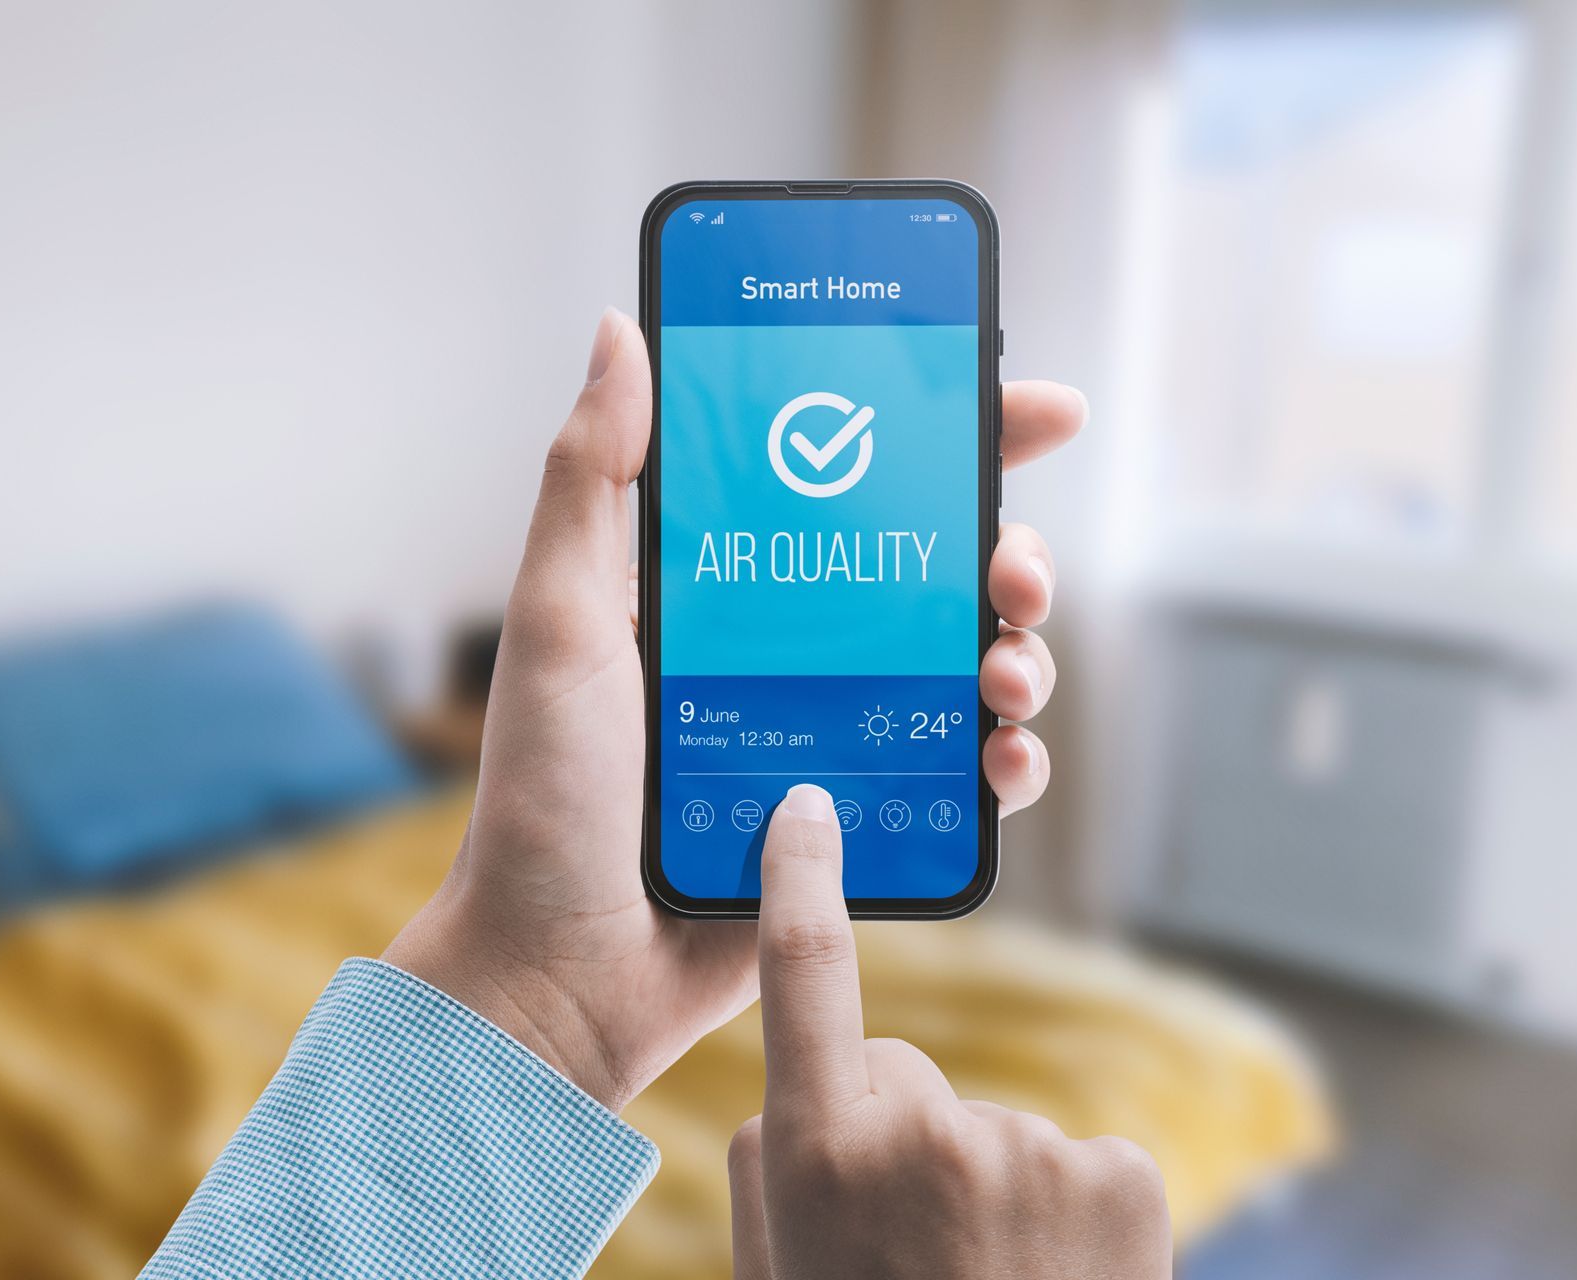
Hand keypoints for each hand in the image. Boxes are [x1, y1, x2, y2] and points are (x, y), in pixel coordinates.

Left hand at [382, 309, 1085, 1110]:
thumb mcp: (560, 618)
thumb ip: (590, 479)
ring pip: (973, 669)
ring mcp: (840, 733)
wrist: (560, 967)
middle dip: (1011, 554)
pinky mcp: (864, 821)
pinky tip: (1003, 762)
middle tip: (1014, 571)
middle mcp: (800, 648)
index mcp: (737, 583)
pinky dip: (1008, 764)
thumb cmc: (544, 793)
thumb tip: (621, 331)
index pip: (859, 482)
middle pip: (944, 572)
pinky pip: (965, 780)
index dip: (955, 437)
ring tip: (1007, 675)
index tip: (1031, 408)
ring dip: (1021, 657)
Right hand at [726, 785, 1172, 1277]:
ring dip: (992, 1193)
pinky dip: (1071, 1212)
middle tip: (912, 1249)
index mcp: (822, 1153)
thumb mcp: (779, 1276)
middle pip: (904, 1076)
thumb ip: (772, 1174)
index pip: (804, 977)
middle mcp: (928, 1130)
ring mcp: (1034, 1147)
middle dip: (902, 1137)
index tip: (808, 810)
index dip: (801, 884)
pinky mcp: (1124, 1171)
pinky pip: (1077, 1159)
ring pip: (995, 1130)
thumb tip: (793, 1102)